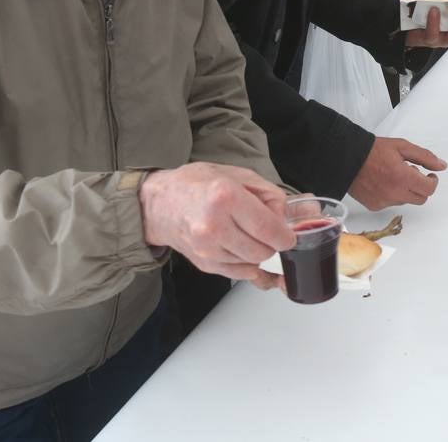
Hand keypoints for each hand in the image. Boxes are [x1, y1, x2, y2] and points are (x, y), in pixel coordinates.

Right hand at [139, 162, 294, 288]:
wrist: (159, 203)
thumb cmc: (197, 184)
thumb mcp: (239, 175)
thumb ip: (270, 195)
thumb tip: (286, 219)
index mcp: (226, 197)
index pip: (269, 229)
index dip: (285, 235)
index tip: (288, 234)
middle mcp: (214, 226)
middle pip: (263, 250)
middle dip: (272, 242)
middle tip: (266, 229)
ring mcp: (207, 249)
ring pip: (253, 263)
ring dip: (258, 251)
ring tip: (246, 232)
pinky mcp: (204, 264)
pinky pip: (239, 273)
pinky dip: (247, 263)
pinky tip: (243, 249)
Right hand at [348, 136, 446, 208]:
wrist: (347, 158)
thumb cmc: (374, 150)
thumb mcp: (402, 146)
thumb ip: (425, 157)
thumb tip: (442, 166)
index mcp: (403, 177)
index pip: (429, 189)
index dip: (432, 181)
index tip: (429, 174)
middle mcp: (395, 193)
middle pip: (421, 198)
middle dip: (421, 187)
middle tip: (412, 174)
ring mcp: (384, 202)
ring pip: (406, 201)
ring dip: (406, 190)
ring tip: (394, 175)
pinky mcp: (375, 206)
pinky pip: (391, 203)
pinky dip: (392, 194)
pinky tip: (383, 182)